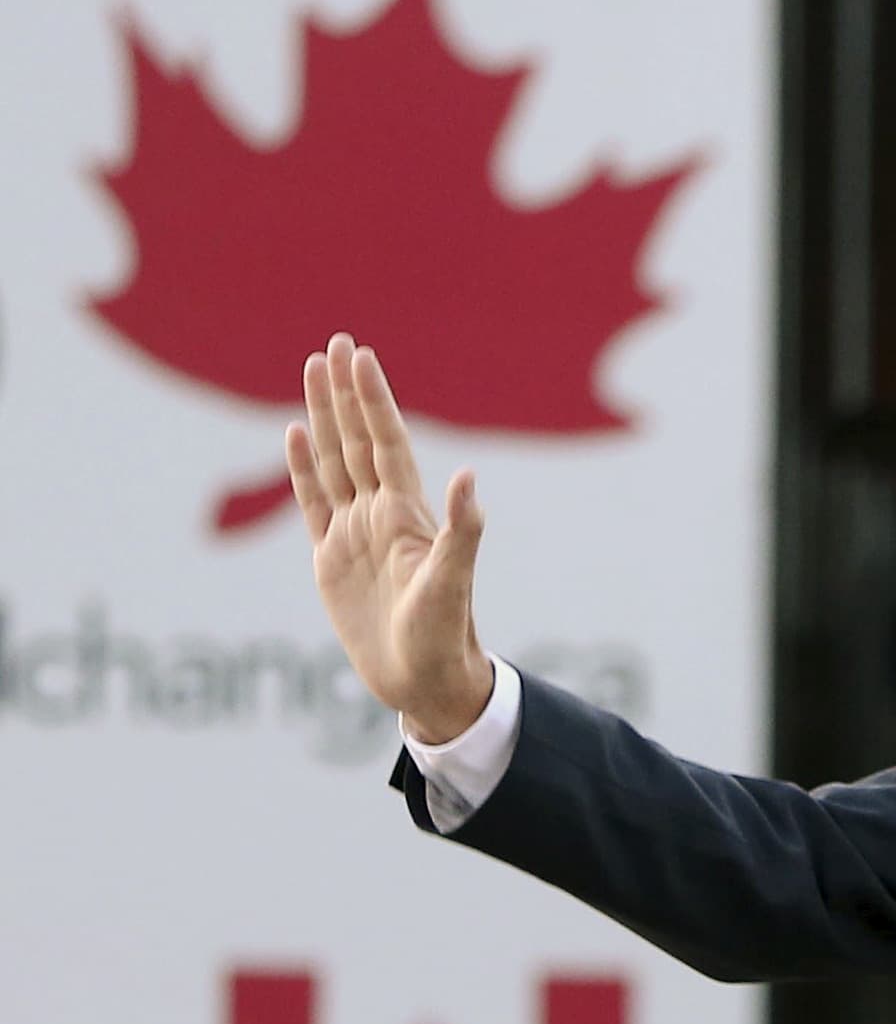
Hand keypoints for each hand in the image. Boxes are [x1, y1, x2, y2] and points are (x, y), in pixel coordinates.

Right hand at [285, 332, 492, 742]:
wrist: (424, 680)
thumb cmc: (445, 635)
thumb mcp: (452, 582)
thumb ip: (462, 531)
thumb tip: (471, 478)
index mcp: (406, 514)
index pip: (386, 442)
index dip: (373, 399)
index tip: (360, 355)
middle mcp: (379, 514)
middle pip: (357, 440)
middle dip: (345, 393)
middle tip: (335, 343)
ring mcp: (353, 533)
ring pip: (332, 461)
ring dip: (323, 417)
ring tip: (313, 371)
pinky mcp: (329, 558)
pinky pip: (312, 501)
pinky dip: (302, 467)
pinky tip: (295, 433)